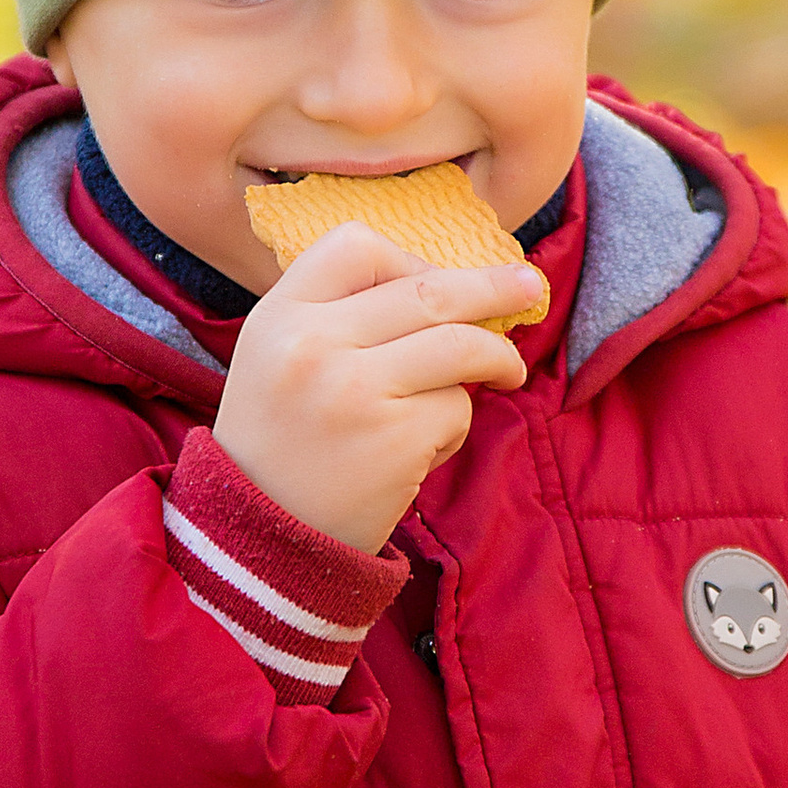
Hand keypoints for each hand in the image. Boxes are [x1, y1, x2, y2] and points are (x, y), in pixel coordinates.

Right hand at [212, 219, 548, 552]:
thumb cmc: (282, 446)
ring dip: (497, 358)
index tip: (439, 280)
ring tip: (505, 374)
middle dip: (492, 288)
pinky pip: (457, 408)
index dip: (408, 259)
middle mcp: (312, 344)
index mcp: (278, 316)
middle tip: (528, 287)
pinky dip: (454, 427)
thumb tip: (446, 284)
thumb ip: (339, 318)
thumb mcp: (279, 361)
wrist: (259, 542)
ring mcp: (355, 390)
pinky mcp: (395, 439)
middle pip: (428, 290)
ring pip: (460, 345)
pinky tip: (423, 450)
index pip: (355, 245)